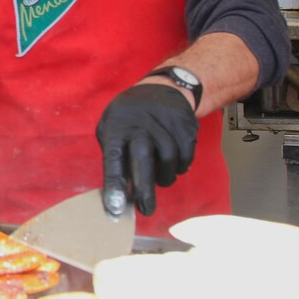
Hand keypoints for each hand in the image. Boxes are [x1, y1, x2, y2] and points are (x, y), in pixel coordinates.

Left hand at [96, 83, 198, 216]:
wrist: (163, 89)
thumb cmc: (130, 116)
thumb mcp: (112, 127)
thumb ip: (114, 155)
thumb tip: (118, 192)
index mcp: (116, 126)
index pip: (112, 157)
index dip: (114, 183)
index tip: (114, 207)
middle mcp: (140, 123)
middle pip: (142, 158)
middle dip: (144, 188)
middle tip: (146, 209)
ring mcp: (164, 122)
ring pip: (169, 160)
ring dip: (165, 177)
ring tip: (161, 178)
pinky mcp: (185, 125)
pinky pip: (186, 156)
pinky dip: (180, 167)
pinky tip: (174, 164)